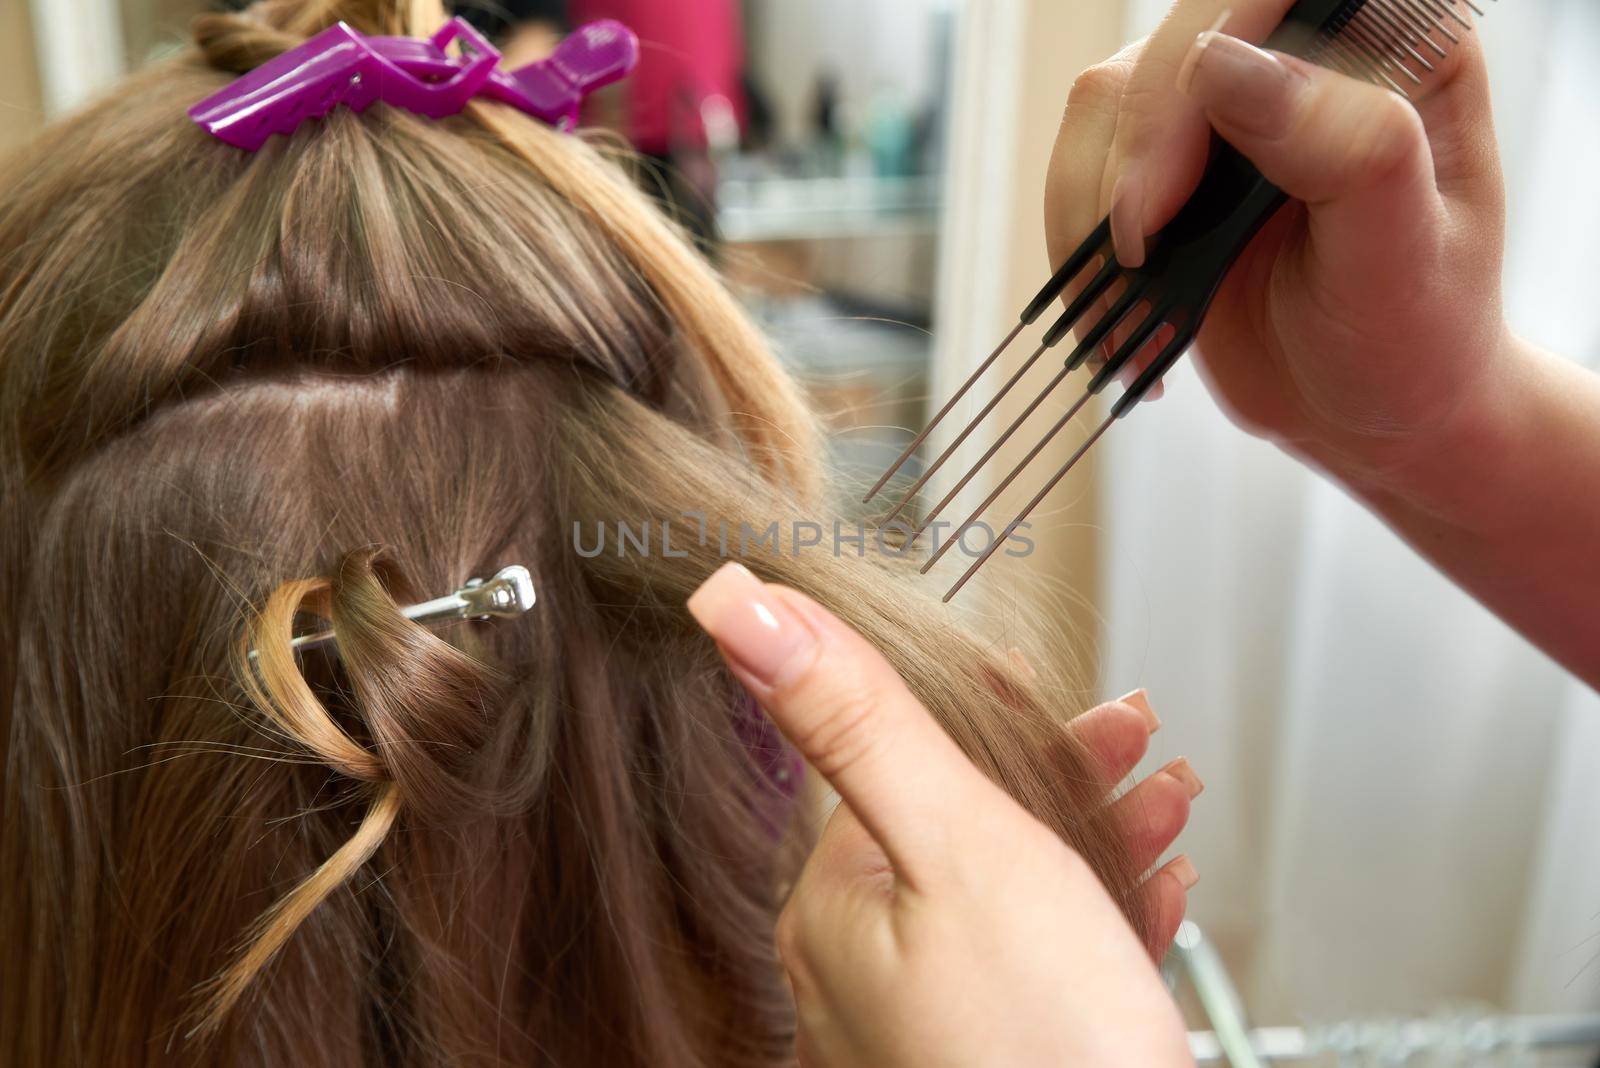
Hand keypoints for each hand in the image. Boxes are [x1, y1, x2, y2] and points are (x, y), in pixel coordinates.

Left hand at [688, 563, 1193, 1067]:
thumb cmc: (1041, 1054)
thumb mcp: (957, 846)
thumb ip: (856, 720)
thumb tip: (734, 605)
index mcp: (838, 910)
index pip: (890, 766)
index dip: (976, 712)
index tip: (1030, 677)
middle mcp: (869, 972)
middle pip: (962, 824)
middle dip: (1059, 769)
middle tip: (1131, 734)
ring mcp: (936, 1024)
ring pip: (1017, 891)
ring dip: (1096, 831)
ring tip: (1166, 800)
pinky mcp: (1003, 1060)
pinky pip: (1049, 965)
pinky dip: (1105, 913)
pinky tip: (1158, 895)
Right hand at [1047, 0, 1510, 491]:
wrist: (1367, 410)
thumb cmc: (1413, 335)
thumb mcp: (1399, 255)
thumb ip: (1342, 148)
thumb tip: (1218, 61)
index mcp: (1394, 40)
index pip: (1265, 2)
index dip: (1192, 79)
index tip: (1160, 201)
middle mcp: (1307, 48)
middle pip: (1169, 46)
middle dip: (1132, 163)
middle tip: (1135, 262)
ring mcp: (1230, 98)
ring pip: (1106, 102)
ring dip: (1090, 217)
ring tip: (1127, 319)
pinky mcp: (1171, 153)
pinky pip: (1084, 163)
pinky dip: (1078, 247)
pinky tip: (1119, 319)